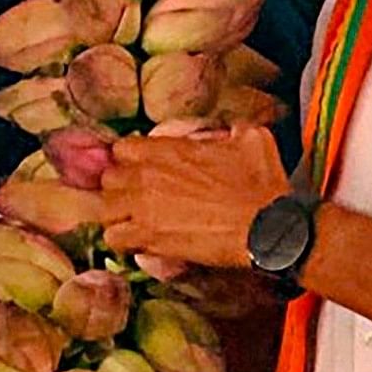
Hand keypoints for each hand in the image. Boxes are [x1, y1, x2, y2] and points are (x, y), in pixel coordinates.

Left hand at [100, 127, 292, 267]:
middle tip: (138, 199)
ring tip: (133, 222)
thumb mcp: (253, 139)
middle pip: (109, 178)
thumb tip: (233, 128)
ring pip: (104, 208)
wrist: (267, 228)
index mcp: (168, 150)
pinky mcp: (149, 238)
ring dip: (116, 215)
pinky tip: (139, 243)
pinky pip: (114, 239)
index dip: (130, 160)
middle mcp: (148, 175)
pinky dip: (122, 241)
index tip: (142, 171)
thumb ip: (233, 129)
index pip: (122, 148)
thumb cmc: (262, 185)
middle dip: (120, 188)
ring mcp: (144, 207)